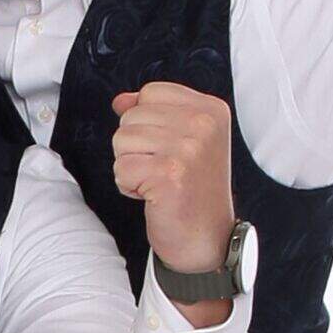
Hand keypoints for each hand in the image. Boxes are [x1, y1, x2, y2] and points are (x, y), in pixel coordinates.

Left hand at [108, 83, 239, 296]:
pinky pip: (121, 168)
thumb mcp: (182, 140)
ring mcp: (188, 148)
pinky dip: (129, 186)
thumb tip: (121, 100)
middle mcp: (203, 124)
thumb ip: (153, 113)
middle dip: (136, 146)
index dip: (147, 122)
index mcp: (211, 109)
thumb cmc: (193, 190)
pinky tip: (154, 195)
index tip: (170, 148)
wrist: (207, 240)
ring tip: (159, 181)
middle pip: (131, 116)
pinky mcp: (169, 174)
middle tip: (165, 170)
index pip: (151, 92)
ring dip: (131, 166)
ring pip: (121, 140)